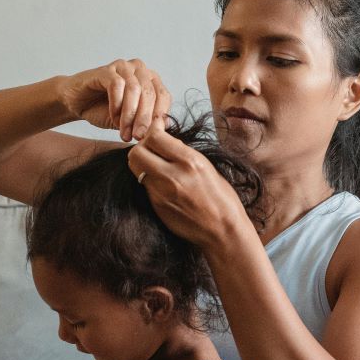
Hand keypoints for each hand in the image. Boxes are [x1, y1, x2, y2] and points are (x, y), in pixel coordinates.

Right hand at [59, 59, 171, 141]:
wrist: (77, 104)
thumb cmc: (104, 111)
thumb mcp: (130, 121)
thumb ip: (146, 122)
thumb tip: (165, 127)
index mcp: (151, 80)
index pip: (163, 97)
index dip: (159, 117)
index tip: (153, 136)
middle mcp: (140, 69)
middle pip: (150, 94)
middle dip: (144, 119)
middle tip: (138, 137)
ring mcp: (123, 67)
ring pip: (134, 90)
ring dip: (130, 114)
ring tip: (125, 132)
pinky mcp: (106, 69)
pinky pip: (116, 85)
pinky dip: (116, 104)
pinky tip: (113, 118)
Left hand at [126, 117, 254, 248]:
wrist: (223, 231)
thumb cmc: (222, 200)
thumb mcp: (207, 168)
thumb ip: (184, 154)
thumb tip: (168, 143)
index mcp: (190, 162)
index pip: (156, 137)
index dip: (153, 129)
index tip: (156, 128)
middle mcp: (173, 176)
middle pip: (137, 152)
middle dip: (142, 146)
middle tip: (151, 148)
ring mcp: (161, 193)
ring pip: (136, 169)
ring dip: (142, 163)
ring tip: (155, 165)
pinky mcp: (157, 206)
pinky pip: (145, 186)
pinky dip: (150, 180)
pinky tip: (163, 183)